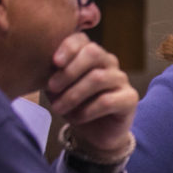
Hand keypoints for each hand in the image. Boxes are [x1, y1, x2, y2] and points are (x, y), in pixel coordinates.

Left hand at [45, 32, 136, 157]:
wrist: (94, 133)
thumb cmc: (73, 105)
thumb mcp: (56, 87)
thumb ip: (52, 73)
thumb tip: (41, 65)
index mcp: (89, 55)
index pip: (82, 39)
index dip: (68, 48)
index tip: (54, 62)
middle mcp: (108, 62)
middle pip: (93, 53)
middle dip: (69, 71)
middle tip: (52, 87)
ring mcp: (121, 79)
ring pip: (98, 78)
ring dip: (73, 95)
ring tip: (58, 109)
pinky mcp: (130, 98)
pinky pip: (107, 101)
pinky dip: (87, 111)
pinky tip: (77, 118)